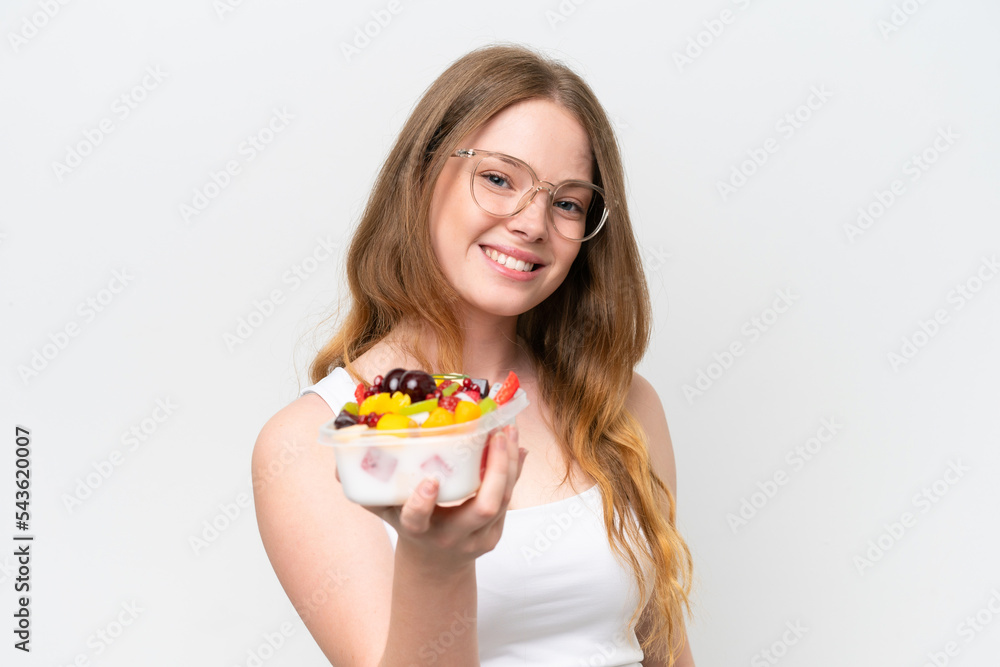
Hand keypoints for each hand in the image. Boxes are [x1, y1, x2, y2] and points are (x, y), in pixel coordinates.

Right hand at [359, 425, 526, 571]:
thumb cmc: (408, 527)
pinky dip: (514, 468)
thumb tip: (337, 464)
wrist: (436, 565)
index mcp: (419, 532)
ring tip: (508, 429)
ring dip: (509, 462)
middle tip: (496, 436)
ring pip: (502, 500)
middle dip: (494, 470)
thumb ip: (367, 488)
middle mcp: (452, 537)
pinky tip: (514, 443)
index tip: (428, 481)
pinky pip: (509, 497)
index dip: (422, 503)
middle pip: (481, 509)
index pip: (417, 522)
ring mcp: (478, 537)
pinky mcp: (496, 531)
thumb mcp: (386, 511)